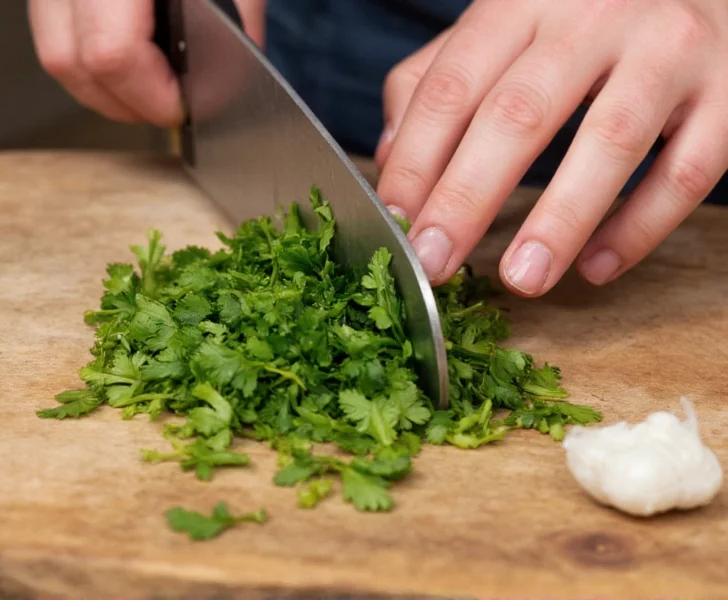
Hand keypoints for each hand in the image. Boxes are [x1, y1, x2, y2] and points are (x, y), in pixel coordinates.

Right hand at [28, 0, 265, 126]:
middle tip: (169, 111)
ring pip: (56, 52)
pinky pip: (57, 31)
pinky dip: (94, 61)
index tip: (184, 110)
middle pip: (68, 62)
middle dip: (124, 104)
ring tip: (153, 91)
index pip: (112, 52)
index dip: (152, 96)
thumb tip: (230, 77)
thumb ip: (236, 19)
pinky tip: (134, 62)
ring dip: (105, 88)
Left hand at [375, 0, 727, 295]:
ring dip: (558, 221)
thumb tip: (387, 156)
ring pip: (610, 141)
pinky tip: (596, 267)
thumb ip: (439, 78)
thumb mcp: (505, 23)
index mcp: (524, 2)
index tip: (395, 221)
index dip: (416, 160)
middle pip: (519, 115)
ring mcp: (669, 51)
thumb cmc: (585, 13)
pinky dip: (640, 227)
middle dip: (467, 199)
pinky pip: (687, 169)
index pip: (453, 86)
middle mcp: (595, 17)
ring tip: (521, 280)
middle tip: (434, 263)